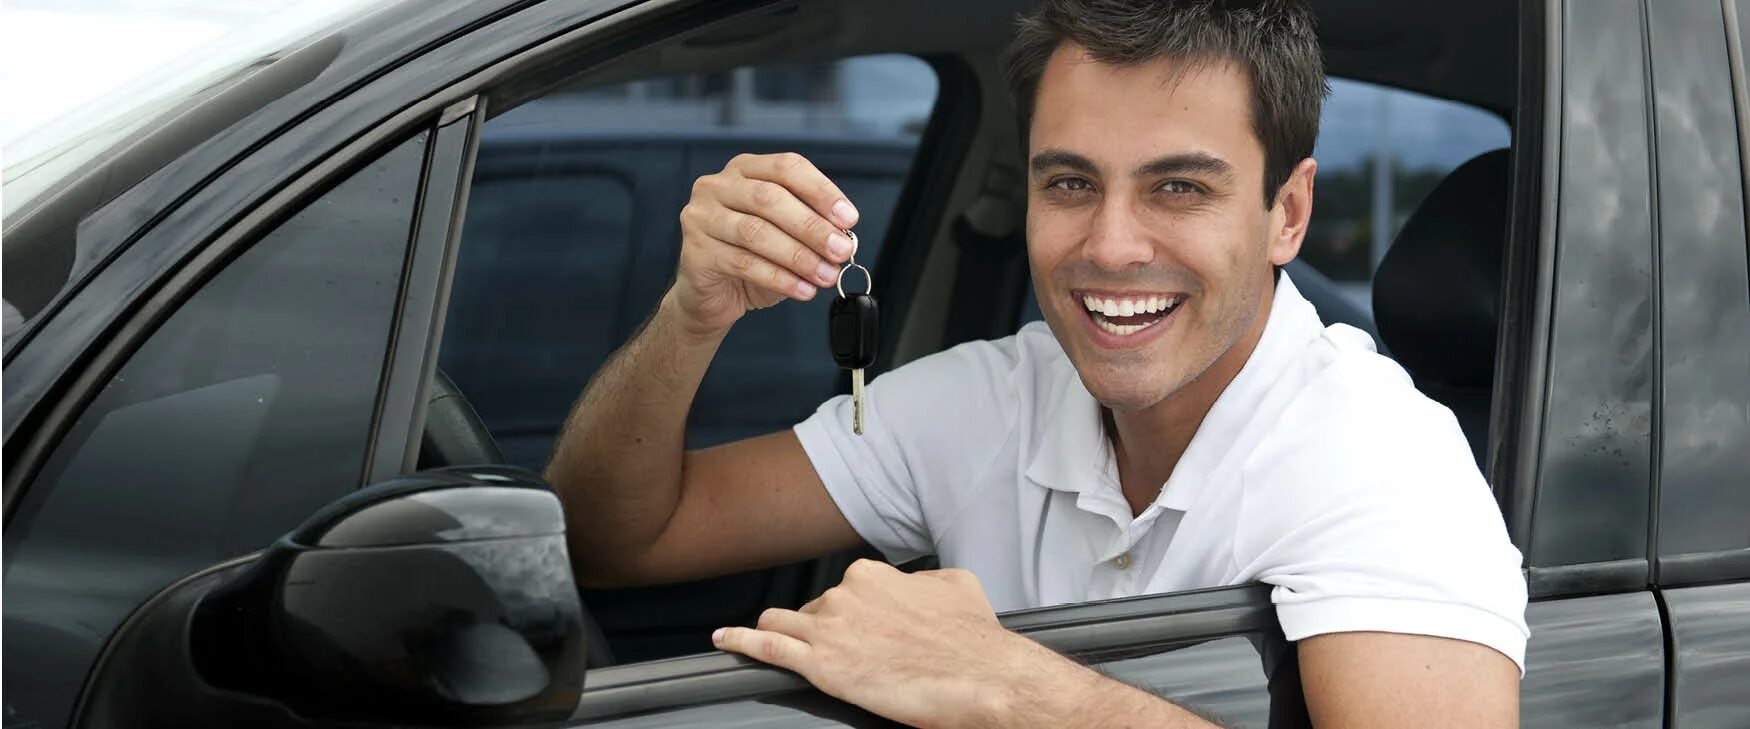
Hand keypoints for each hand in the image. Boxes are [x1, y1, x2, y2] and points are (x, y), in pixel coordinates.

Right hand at [670, 152, 860, 335]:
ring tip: (825, 275)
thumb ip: (810, 227)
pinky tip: (802, 289)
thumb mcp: (786, 235)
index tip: (848, 218)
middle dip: (812, 227)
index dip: (821, 191)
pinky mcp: (695, 251)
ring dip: (799, 256)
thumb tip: (843, 237)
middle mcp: (718, 186)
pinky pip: (743, 263)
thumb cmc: (751, 258)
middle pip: (770, 198)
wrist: (712, 296)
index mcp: (745, 170)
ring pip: (756, 232)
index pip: (787, 167)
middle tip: (840, 251)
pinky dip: (780, 278)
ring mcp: (701, 217)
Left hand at [713, 559, 1080, 728]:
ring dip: (780, 632)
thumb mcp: (955, 586)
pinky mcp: (820, 665)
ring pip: (784, 623)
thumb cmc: (973, 639)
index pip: (842, 589)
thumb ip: (923, 582)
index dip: (845, 611)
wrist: (982, 676)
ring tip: (769, 641)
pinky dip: (741, 641)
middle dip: (820, 627)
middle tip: (840, 649)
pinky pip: (766, 646)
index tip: (852, 624)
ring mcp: (829, 628)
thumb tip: (918, 585)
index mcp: (873, 575)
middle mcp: (846, 594)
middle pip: (812, 608)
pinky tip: (725, 640)